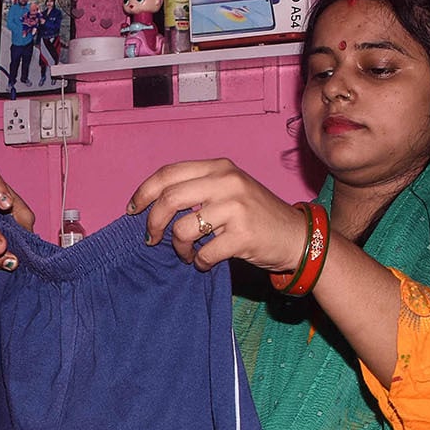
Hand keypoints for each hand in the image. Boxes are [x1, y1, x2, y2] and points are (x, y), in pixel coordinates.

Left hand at [129, 158, 306, 272]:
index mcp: (219, 168)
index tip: (133, 210)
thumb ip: (197, 189)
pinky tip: (206, 261)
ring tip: (187, 253)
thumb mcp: (229, 190)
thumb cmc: (255, 215)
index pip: (168, 173)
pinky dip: (199, 262)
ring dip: (178, 248)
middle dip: (153, 223)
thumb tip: (153, 205)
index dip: (144, 192)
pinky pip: (203, 253)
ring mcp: (236, 208)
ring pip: (183, 229)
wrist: (296, 236)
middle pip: (169, 199)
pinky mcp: (243, 236)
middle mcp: (227, 182)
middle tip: (152, 238)